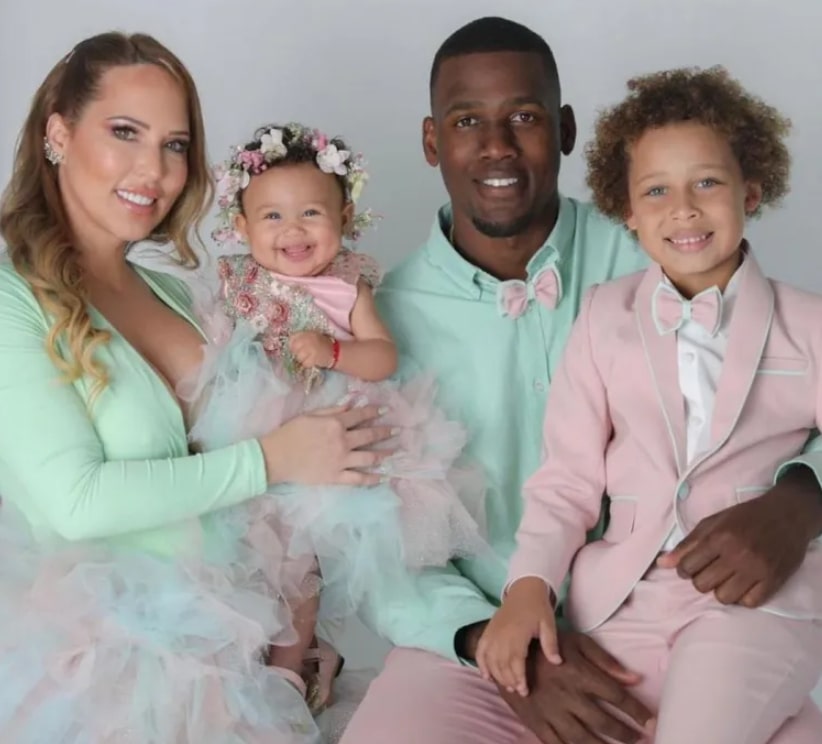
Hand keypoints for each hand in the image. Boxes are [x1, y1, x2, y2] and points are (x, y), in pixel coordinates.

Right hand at [259, 403, 394, 485]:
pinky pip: (358, 478)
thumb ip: (332, 410)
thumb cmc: (290, 433)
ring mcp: (341, 461)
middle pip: (369, 436)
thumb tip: (351, 404)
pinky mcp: (336, 477)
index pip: (360, 416)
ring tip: (395, 452)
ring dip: (384, 454)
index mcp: (335, 424)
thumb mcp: (310, 415)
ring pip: (369, 457)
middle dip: (385, 432)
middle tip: (396, 430)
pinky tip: (383, 477)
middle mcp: (342, 441)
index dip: (374, 412)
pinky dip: (372, 478)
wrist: (276, 457)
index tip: (385, 411)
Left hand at [289, 331, 333, 367]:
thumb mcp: (312, 336)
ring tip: (309, 357)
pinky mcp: (314, 358)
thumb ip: (301, 338)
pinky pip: (305, 363)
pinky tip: (313, 361)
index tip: (296, 348)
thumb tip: (289, 344)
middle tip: (303, 354)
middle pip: (293, 349)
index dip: (292, 344)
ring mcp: (311, 349)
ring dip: (302, 359)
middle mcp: (308, 340)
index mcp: (307, 333)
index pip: (292, 339)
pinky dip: (308, 364)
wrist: (335, 352)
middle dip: (296, 352)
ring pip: (298, 357)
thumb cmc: (322, 344)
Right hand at [476, 577, 559, 695]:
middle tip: (518, 691)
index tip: (524, 690)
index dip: (518, 677)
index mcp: (517, 633)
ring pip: (490, 659)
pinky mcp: (488, 631)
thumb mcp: (548, 623)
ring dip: (496, 675)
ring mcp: (492, 632)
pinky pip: (480, 650)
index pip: (515, 660)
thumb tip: (557, 662)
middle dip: (508, 680)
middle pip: (501, 663)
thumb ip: (551, 643)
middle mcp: (501, 634)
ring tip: (507, 686)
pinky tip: (486, 676)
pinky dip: (481, 664)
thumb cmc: (538, 607)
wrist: (524, 589)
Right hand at [499, 631, 653, 743]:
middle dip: (626, 734)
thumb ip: (605, 660)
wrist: (509, 655)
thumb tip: (634, 679)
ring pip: (583, 739)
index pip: (615, 696)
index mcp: (578, 674)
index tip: (652, 723)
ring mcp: (551, 712)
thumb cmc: (548, 646)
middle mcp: (567, 696)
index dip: (637, 712)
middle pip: (603, 722)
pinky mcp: (537, 723)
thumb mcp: (577, 643)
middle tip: (640, 739)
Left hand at [657, 467, 821, 605]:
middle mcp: (736, 554)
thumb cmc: (745, 516)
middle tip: (710, 571)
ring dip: (721, 590)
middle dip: (701, 580)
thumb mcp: (712, 522)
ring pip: (724, 598)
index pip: (687, 567)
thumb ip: (687, 544)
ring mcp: (756, 569)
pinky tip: (744, 584)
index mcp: (718, 537)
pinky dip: (744, 597)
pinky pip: (749, 603)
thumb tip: (662, 564)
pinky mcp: (774, 580)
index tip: (692, 565)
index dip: (685, 569)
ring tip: (727, 578)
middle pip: (702, 585)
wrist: (786, 514)